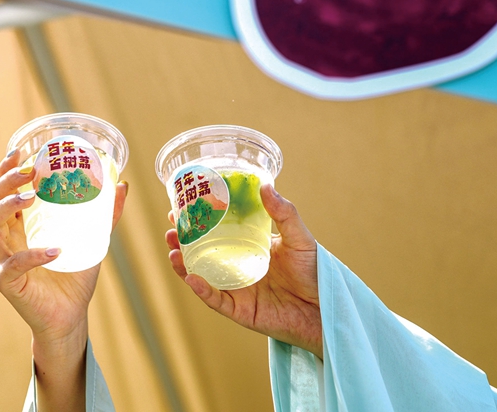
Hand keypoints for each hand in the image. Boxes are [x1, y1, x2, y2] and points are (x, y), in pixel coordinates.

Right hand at [0, 150, 127, 411]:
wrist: (70, 317)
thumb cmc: (74, 277)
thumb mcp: (93, 240)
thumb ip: (105, 216)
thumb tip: (122, 185)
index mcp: (22, 225)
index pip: (5, 190)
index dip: (7, 169)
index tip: (20, 151)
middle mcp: (8, 238)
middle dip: (6, 180)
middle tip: (27, 170)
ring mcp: (4, 259)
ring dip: (9, 206)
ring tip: (32, 197)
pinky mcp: (8, 282)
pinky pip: (13, 264)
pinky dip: (34, 255)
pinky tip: (55, 250)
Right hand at [166, 184, 321, 357]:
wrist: (325, 309)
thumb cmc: (314, 272)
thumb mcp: (299, 237)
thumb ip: (283, 213)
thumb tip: (265, 185)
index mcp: (249, 248)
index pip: (218, 232)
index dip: (199, 221)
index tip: (182, 207)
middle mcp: (238, 268)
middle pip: (203, 254)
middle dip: (183, 242)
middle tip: (171, 229)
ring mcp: (237, 290)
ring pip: (202, 276)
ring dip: (184, 265)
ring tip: (172, 251)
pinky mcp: (239, 310)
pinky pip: (216, 300)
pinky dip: (202, 290)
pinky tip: (191, 277)